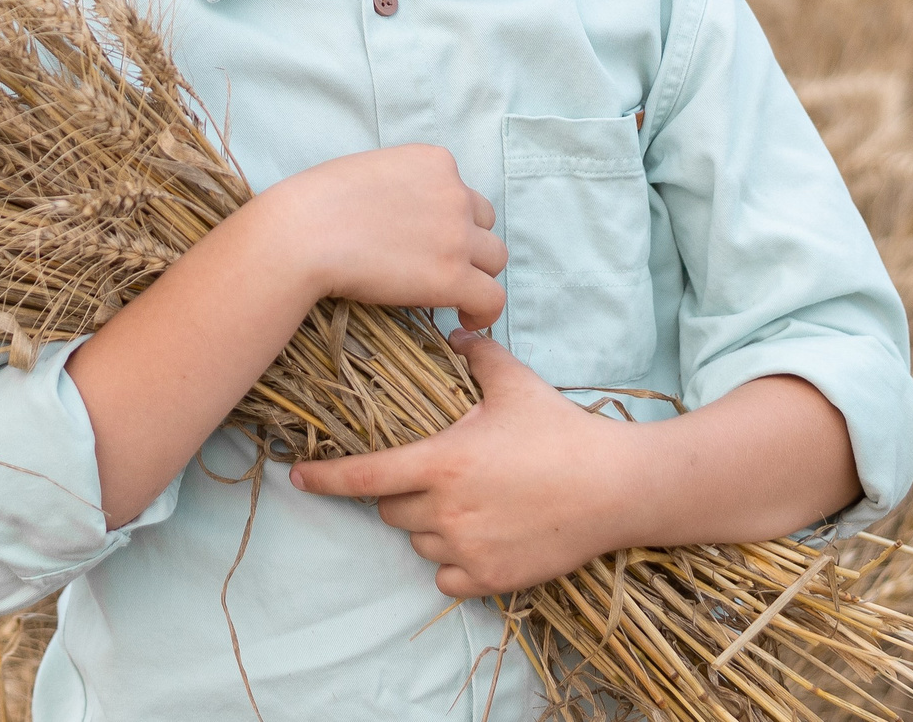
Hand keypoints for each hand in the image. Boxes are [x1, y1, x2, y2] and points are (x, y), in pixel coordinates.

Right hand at [251, 143, 507, 328]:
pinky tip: (463, 320)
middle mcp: (454, 192)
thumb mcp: (368, 172)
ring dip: (475, 274)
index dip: (445, 217)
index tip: (424, 238)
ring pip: (494, 258)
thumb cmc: (316, 203)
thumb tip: (403, 215)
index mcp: (434, 161)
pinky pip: (493, 299)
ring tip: (451, 295)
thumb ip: (399, 185)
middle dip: (465, 243)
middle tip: (434, 265)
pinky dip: (483, 312)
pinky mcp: (453, 277)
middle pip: (483, 222)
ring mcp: (457, 235)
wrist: (303, 234)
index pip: (460, 191)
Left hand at [288, 330, 638, 596]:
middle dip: (402, 491)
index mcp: (442, 462)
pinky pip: (444, 575)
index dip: (325, 477)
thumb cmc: (562, 430)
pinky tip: (480, 535)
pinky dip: (451, 559)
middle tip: (439, 472)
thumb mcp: (515, 383)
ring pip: (416, 542)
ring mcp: (466, 548)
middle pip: (390, 509)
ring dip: (427, 524)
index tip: (297, 477)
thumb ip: (476, 356)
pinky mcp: (490, 578)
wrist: (616, 487)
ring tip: (470, 501)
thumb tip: (454, 334)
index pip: (364, 475)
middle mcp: (445, 510)